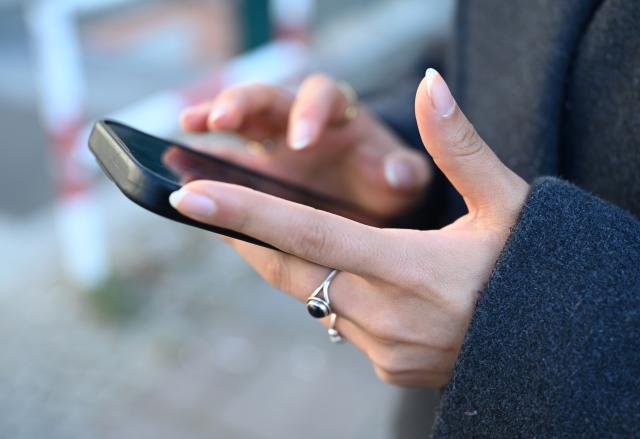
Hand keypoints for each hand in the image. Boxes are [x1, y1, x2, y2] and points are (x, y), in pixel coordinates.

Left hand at [170, 69, 529, 386]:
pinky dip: (336, 293)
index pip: (310, 236)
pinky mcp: (387, 368)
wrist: (554, 345)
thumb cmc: (533, 269)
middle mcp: (388, 316)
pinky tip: (358, 277)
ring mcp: (386, 350)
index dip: (247, 214)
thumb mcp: (507, 203)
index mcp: (412, 269)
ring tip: (285, 233)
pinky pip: (341, 323)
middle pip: (295, 270)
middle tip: (217, 206)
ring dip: (299, 264)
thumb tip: (429, 85)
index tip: (191, 196)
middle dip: (252, 238)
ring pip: (316, 297)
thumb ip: (460, 146)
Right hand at [181, 74, 431, 219]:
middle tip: (220, 119)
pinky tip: (182, 170)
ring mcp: (273, 143)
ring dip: (211, 119)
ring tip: (186, 127)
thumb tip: (398, 172)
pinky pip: (225, 158)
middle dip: (243, 103)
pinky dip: (204, 160)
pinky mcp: (256, 168)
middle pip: (268, 97)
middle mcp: (301, 121)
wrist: (371, 202)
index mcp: (340, 116)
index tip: (301, 142)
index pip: (322, 97)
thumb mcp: (403, 180)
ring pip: (238, 121)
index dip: (310, 113)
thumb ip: (405, 173)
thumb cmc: (387, 183)